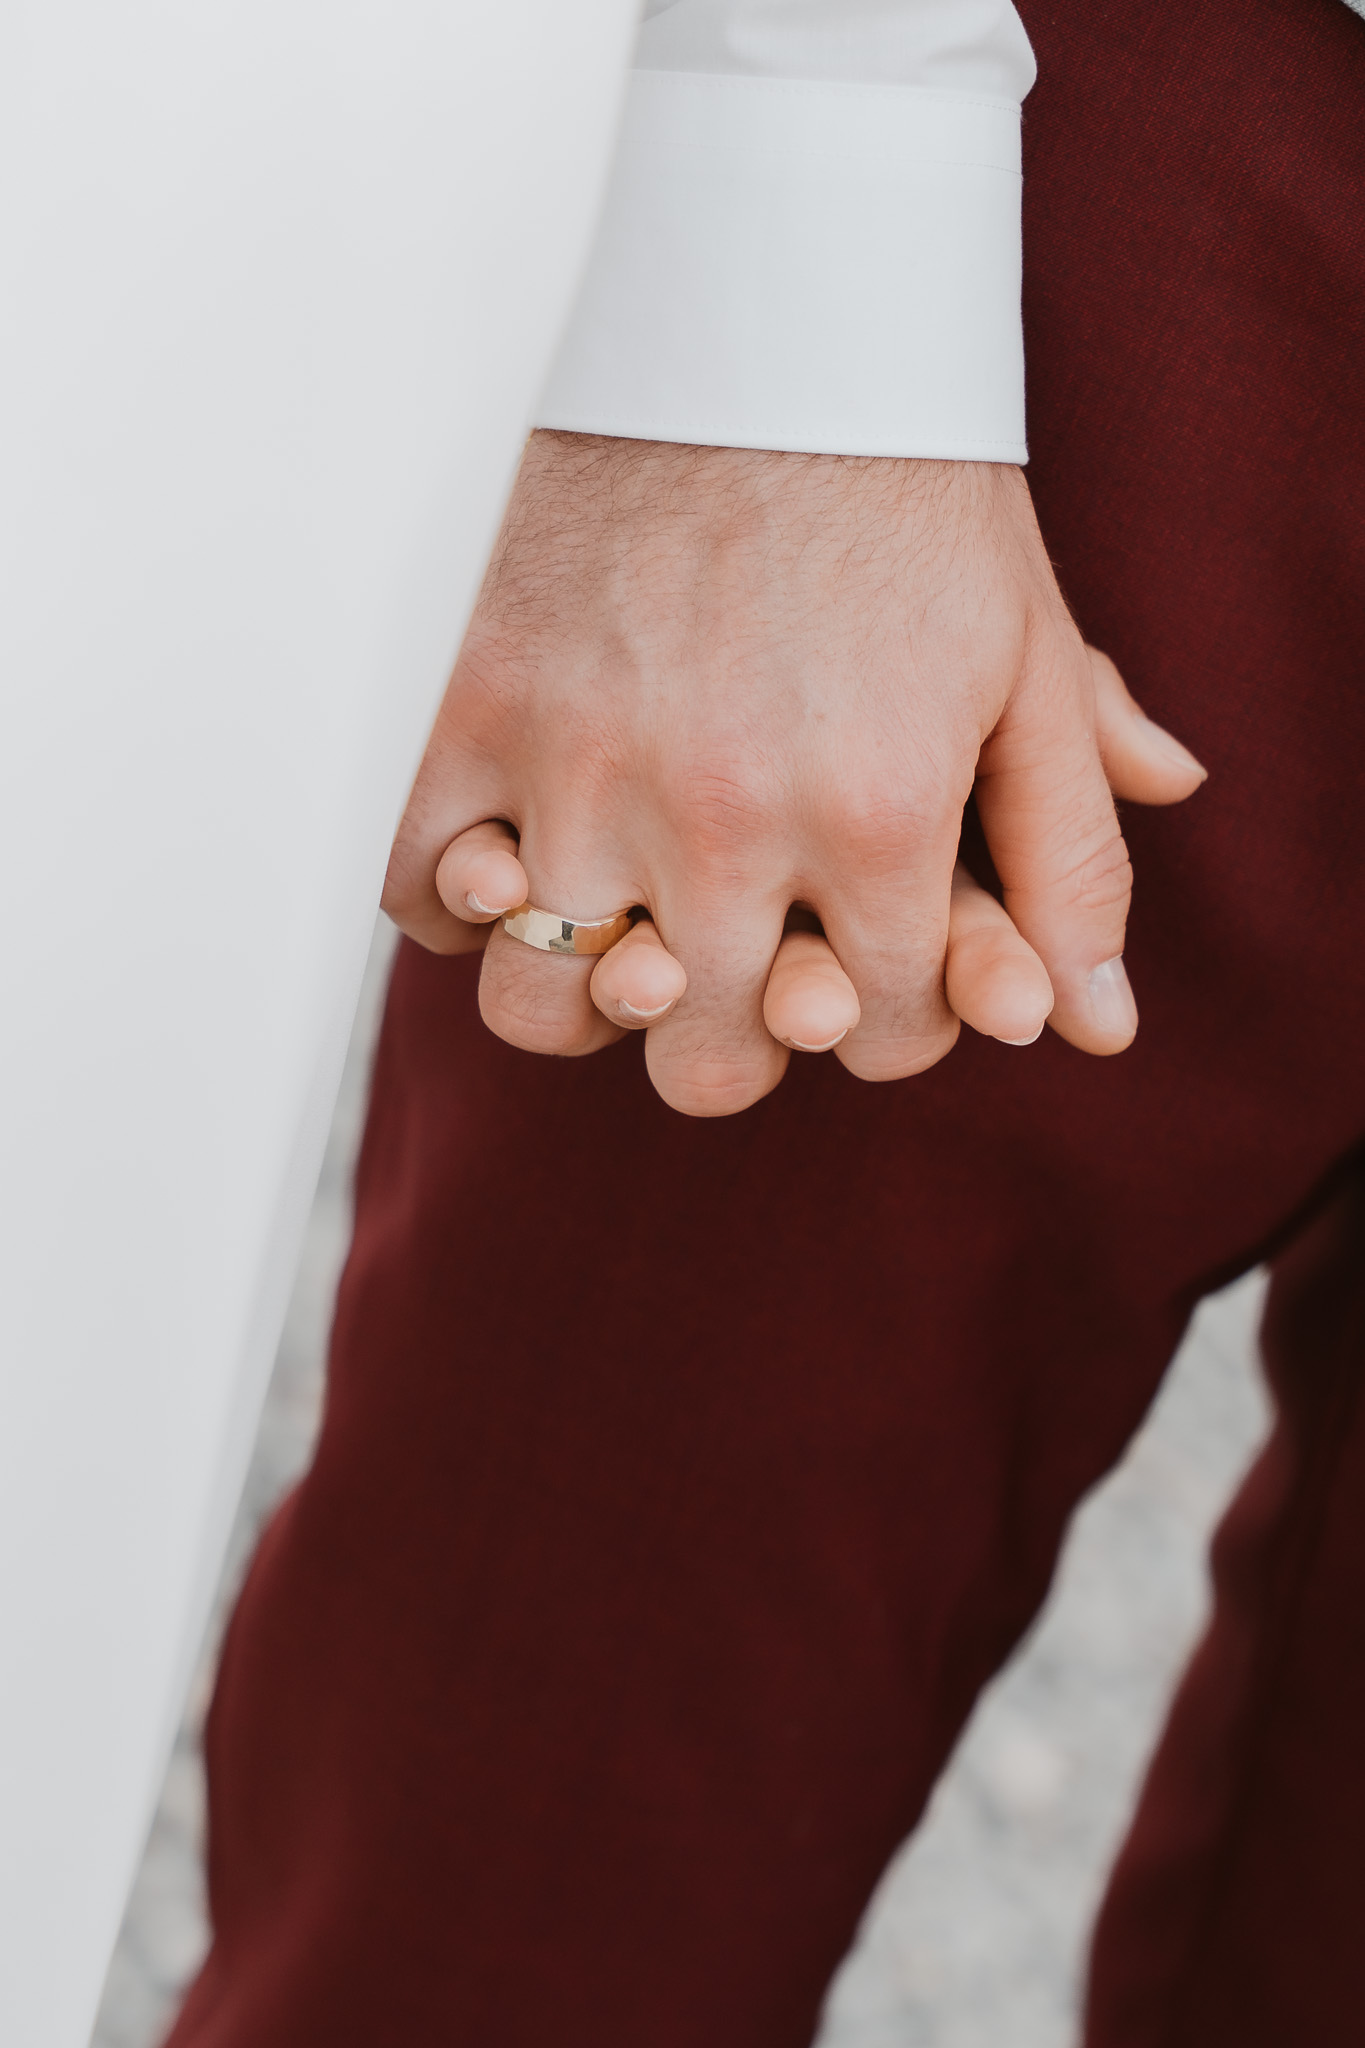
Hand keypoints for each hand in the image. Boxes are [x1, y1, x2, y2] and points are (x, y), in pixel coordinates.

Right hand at [384, 435, 1205, 1114]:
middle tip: (730, 969)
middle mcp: (725, 813)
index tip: (851, 960)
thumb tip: (1100, 1028)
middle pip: (705, 1062)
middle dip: (736, 1037)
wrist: (753, 308)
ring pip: (544, 1009)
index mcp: (880, 814)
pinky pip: (418, 890)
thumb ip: (1073, 853)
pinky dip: (457, 896)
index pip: (874, 1033)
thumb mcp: (1026, 661)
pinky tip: (516, 850)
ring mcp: (580, 763)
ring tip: (616, 922)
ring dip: (586, 994)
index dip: (875, 1013)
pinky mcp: (465, 700)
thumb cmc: (903, 491)